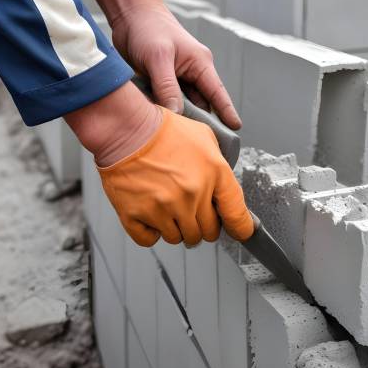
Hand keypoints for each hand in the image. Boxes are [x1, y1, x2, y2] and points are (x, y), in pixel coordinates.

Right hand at [64, 82, 252, 246]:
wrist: (126, 127)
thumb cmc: (163, 129)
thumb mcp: (205, 137)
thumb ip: (219, 165)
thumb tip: (225, 190)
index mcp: (214, 173)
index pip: (236, 214)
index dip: (241, 228)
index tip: (241, 232)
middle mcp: (191, 195)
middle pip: (208, 232)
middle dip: (203, 223)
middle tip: (192, 208)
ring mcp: (163, 208)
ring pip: (180, 238)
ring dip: (176, 227)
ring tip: (167, 204)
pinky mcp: (136, 215)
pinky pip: (150, 239)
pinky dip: (151, 231)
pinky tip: (150, 212)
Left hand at [111, 2, 241, 129]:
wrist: (129, 13)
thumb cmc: (148, 28)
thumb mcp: (158, 58)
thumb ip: (167, 86)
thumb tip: (175, 113)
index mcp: (200, 64)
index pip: (217, 93)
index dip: (227, 111)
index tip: (236, 128)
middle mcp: (191, 72)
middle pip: (201, 103)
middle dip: (203, 122)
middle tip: (204, 144)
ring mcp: (176, 77)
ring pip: (183, 104)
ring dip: (182, 118)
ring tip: (183, 140)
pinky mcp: (161, 80)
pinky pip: (167, 100)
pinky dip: (166, 111)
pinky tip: (163, 124)